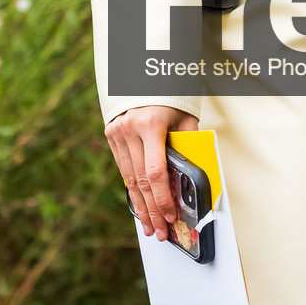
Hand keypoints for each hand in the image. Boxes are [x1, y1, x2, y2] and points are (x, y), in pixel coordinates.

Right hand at [107, 105, 199, 238]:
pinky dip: (132, 189)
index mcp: (150, 124)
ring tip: (150, 227)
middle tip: (160, 232)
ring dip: (141, 205)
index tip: (169, 217)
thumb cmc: (171, 94)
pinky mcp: (111, 133)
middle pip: (140, 181)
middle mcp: (129, 129)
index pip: (155, 173)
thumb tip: (194, 176)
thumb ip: (188, 145)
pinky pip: (123, 168)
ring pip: (129, 178)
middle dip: (152, 210)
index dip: (163, 199)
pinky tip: (140, 206)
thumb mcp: (186, 117)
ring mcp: (117, 131)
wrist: (143, 72)